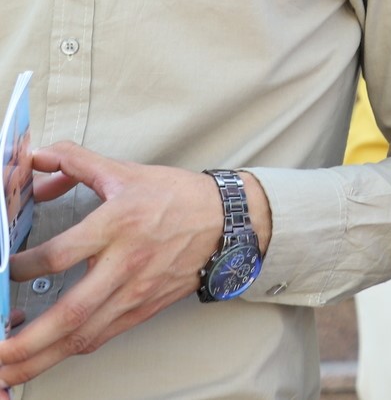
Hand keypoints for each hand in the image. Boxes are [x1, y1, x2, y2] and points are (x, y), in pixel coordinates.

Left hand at [0, 144, 245, 387]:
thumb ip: (77, 163)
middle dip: (27, 339)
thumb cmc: (177, 197)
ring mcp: (135, 291)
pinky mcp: (143, 308)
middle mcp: (126, 263)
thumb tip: (38, 157)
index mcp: (119, 224)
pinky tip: (45, 357)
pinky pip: (101, 337)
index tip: (2, 271)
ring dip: (41, 358)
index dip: (24, 268)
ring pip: (83, 336)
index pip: (62, 254)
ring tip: (7, 373)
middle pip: (71, 312)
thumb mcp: (125, 172)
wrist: (228, 221)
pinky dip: (69, 351)